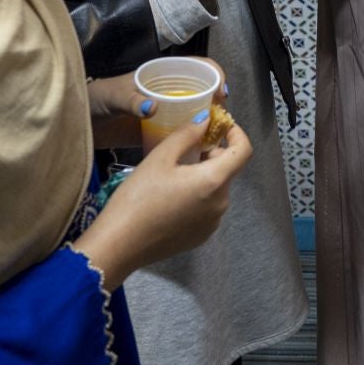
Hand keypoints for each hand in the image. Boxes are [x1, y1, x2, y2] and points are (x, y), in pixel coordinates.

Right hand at [70, 114, 251, 285]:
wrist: (120, 244)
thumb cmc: (138, 197)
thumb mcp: (160, 157)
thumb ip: (187, 134)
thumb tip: (205, 120)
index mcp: (214, 182)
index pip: (243, 150)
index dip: (236, 133)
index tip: (220, 125)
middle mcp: (221, 204)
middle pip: (227, 169)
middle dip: (211, 154)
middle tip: (183, 149)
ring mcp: (212, 224)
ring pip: (216, 189)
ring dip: (203, 175)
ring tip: (173, 174)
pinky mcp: (201, 237)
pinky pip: (208, 208)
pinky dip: (198, 196)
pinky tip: (171, 198)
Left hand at [84, 58, 228, 149]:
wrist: (79, 123)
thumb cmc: (97, 100)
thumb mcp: (113, 96)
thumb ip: (130, 100)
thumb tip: (152, 107)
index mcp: (162, 75)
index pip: (198, 67)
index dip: (214, 75)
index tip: (221, 94)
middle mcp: (169, 92)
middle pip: (203, 92)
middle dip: (216, 103)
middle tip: (221, 122)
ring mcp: (166, 113)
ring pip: (196, 114)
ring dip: (208, 123)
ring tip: (215, 139)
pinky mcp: (160, 132)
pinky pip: (184, 134)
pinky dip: (194, 140)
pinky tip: (199, 151)